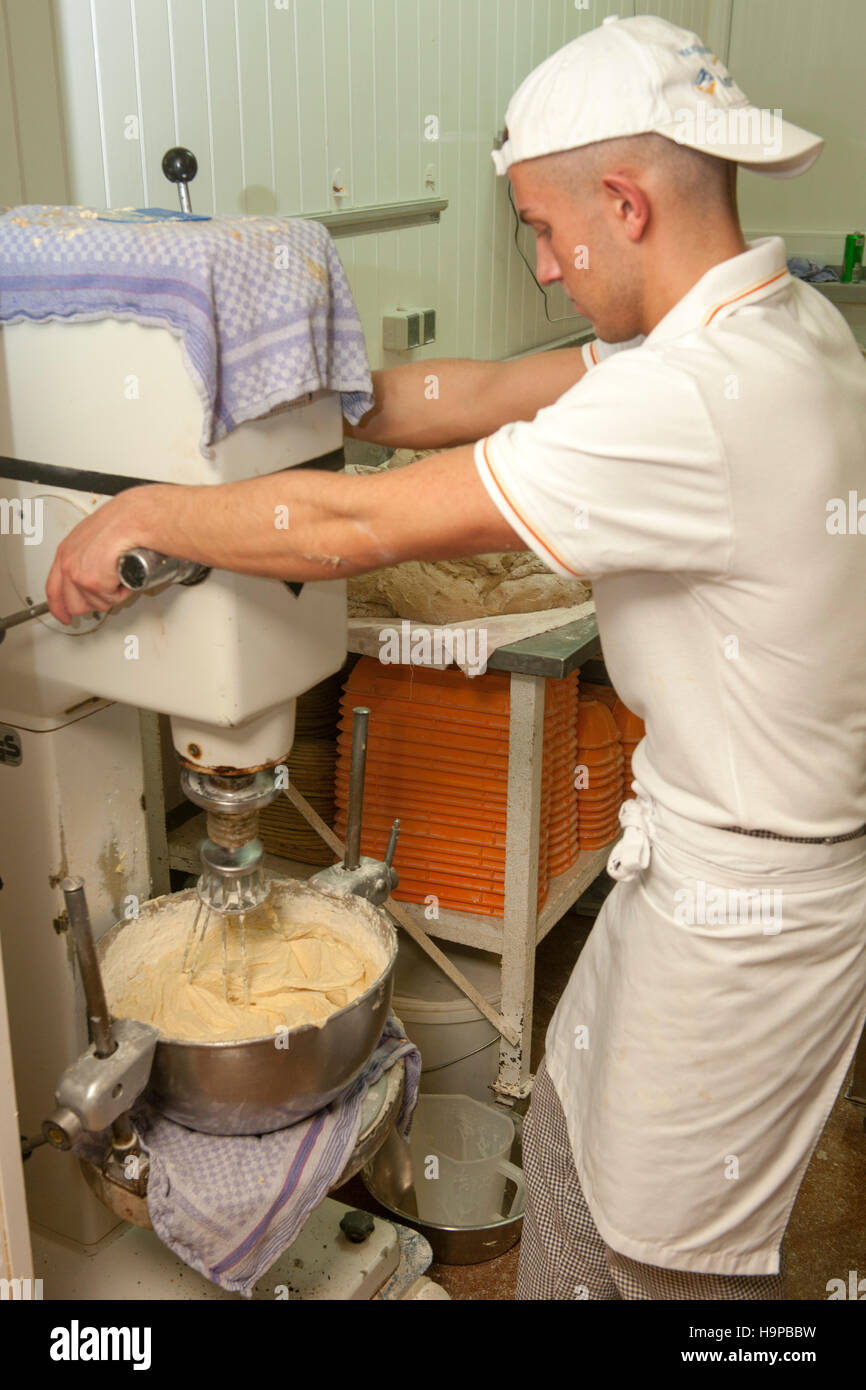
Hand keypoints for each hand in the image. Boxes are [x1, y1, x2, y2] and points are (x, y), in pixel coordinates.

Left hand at [45, 488, 152, 624]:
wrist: (133, 520)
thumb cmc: (121, 521)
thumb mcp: (93, 536)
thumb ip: (86, 555)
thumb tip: (94, 570)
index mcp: (65, 552)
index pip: (53, 589)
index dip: (59, 607)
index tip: (64, 615)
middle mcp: (68, 564)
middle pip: (73, 604)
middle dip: (93, 603)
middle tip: (107, 593)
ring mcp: (78, 575)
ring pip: (94, 605)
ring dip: (111, 595)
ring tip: (119, 576)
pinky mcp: (93, 583)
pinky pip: (111, 600)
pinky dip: (122, 591)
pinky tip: (124, 574)